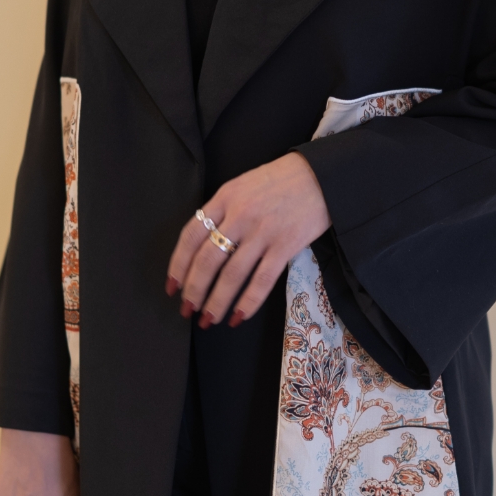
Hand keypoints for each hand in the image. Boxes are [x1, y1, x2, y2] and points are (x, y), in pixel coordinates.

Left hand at [167, 152, 330, 328]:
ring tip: (208, 320)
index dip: (178, 265)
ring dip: (216, 302)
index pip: (191, 235)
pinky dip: (247, 302)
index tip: (172, 287)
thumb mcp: (244, 185)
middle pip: (207, 260)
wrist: (323, 176)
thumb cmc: (282, 181)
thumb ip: (223, 211)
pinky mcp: (286, 246)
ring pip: (231, 275)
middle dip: (194, 290)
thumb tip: (203, 247)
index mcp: (225, 197)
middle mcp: (240, 215)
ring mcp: (263, 231)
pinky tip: (238, 317)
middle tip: (187, 310)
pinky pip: (261, 281)